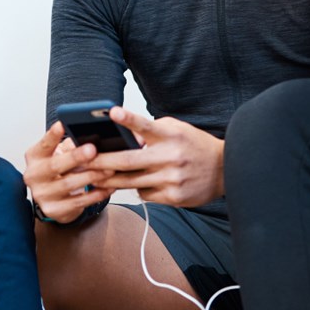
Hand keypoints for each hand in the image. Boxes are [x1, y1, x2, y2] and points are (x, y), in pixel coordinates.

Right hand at [23, 122, 114, 223]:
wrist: (53, 199)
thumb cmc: (60, 170)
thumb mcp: (60, 155)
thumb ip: (71, 146)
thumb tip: (91, 137)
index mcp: (35, 157)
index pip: (44, 144)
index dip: (52, 135)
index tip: (62, 124)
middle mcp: (33, 175)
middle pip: (55, 166)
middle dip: (75, 157)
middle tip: (92, 149)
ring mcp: (42, 195)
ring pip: (69, 184)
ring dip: (91, 176)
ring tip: (109, 169)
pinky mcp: (53, 210)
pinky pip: (78, 202)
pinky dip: (95, 194)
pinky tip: (108, 188)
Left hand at [91, 108, 225, 208]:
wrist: (226, 169)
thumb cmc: (195, 145)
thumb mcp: (177, 129)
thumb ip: (152, 131)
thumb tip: (124, 136)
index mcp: (171, 135)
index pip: (146, 125)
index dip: (128, 119)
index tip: (112, 112)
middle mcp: (170, 156)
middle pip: (129, 161)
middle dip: (102, 161)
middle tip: (83, 160)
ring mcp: (172, 178)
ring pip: (132, 182)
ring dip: (111, 180)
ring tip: (94, 177)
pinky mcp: (174, 196)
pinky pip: (145, 194)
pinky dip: (136, 189)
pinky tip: (132, 185)